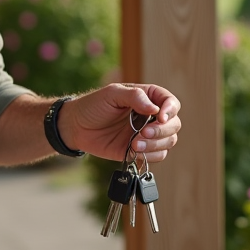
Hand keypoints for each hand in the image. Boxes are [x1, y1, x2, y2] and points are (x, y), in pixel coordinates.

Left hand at [62, 83, 180, 162]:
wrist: (76, 127)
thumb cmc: (93, 105)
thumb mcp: (112, 94)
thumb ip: (134, 97)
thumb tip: (155, 109)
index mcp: (147, 98)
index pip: (170, 102)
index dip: (170, 110)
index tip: (160, 118)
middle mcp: (150, 116)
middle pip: (173, 124)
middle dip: (161, 131)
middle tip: (143, 132)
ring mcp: (146, 134)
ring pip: (168, 142)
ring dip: (155, 145)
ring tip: (135, 144)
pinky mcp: (139, 150)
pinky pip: (157, 156)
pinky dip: (150, 156)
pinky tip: (134, 151)